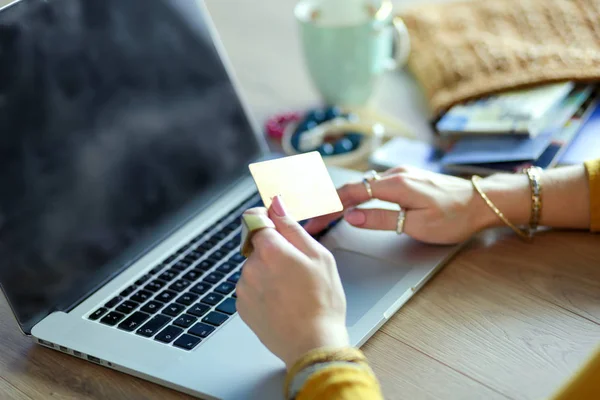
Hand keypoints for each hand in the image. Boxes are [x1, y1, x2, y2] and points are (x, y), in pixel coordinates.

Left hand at [236, 196, 349, 368]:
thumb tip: (276, 204)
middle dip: (273, 251)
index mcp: (270, 249)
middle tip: (298, 270)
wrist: (312, 344)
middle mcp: (251, 266)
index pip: (253, 218)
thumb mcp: (318, 256)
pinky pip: (251, 289)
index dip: (265, 218)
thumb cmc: (322, 302)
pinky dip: (263, 291)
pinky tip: (283, 303)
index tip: (274, 224)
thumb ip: (292, 227)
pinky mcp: (242, 308)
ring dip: (268, 272)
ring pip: (254, 268)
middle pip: (257, 245)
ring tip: (292, 292)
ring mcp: (244, 288)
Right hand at [304, 166, 495, 244]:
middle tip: (313, 220)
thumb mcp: (417, 225)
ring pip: (362, 185)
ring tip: (325, 214)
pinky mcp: (407, 178)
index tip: (313, 220)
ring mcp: (400, 174)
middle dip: (328, 204)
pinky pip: (373, 185)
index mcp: (395, 185)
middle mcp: (394, 174)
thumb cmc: (454, 217)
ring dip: (341, 199)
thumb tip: (351, 216)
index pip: (350, 195)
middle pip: (351, 188)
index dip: (328, 208)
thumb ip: (381, 219)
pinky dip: (357, 195)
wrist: (482, 202)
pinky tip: (350, 204)